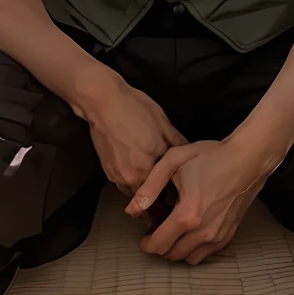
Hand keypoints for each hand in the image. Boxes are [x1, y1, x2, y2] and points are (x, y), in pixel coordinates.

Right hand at [72, 69, 185, 196]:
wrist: (103, 102)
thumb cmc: (135, 108)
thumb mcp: (162, 122)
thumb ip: (177, 142)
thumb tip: (190, 154)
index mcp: (150, 166)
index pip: (167, 186)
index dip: (174, 186)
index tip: (178, 184)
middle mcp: (134, 177)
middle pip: (151, 192)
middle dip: (159, 190)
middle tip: (165, 183)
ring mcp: (119, 177)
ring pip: (136, 191)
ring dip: (143, 188)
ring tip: (149, 177)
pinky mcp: (108, 173)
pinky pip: (123, 184)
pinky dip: (130, 180)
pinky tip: (134, 167)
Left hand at [126, 136, 275, 263]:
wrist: (248, 158)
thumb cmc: (211, 155)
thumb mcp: (174, 160)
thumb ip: (150, 186)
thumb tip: (131, 209)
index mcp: (187, 214)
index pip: (159, 244)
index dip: (146, 245)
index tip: (143, 237)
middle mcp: (203, 231)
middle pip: (173, 255)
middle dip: (160, 247)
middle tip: (156, 231)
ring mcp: (218, 235)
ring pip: (189, 258)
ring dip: (177, 250)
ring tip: (173, 232)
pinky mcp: (228, 234)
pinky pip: (206, 254)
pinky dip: (194, 249)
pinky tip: (191, 232)